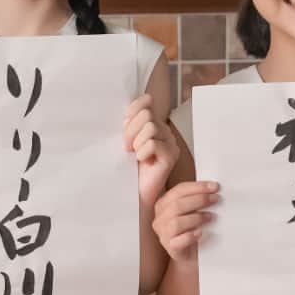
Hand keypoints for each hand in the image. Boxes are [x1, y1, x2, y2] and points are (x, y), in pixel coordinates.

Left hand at [124, 93, 179, 207]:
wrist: (135, 192)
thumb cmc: (129, 168)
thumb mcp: (125, 141)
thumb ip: (128, 124)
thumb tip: (128, 112)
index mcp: (153, 124)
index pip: (145, 102)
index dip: (132, 110)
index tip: (124, 125)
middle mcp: (164, 131)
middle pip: (146, 115)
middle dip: (131, 130)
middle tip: (127, 147)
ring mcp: (170, 143)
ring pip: (150, 127)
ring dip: (136, 142)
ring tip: (135, 155)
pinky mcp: (171, 156)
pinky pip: (153, 143)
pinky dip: (142, 152)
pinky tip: (142, 161)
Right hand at [152, 181, 219, 261]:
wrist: (191, 254)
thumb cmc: (192, 229)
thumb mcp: (192, 211)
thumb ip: (196, 199)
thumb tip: (213, 189)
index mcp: (163, 204)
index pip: (179, 190)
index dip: (197, 187)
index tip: (214, 187)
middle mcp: (160, 218)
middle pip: (177, 204)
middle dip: (199, 200)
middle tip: (215, 199)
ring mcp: (163, 234)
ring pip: (177, 222)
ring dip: (196, 217)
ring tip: (211, 216)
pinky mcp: (170, 248)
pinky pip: (178, 241)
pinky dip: (190, 236)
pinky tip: (200, 233)